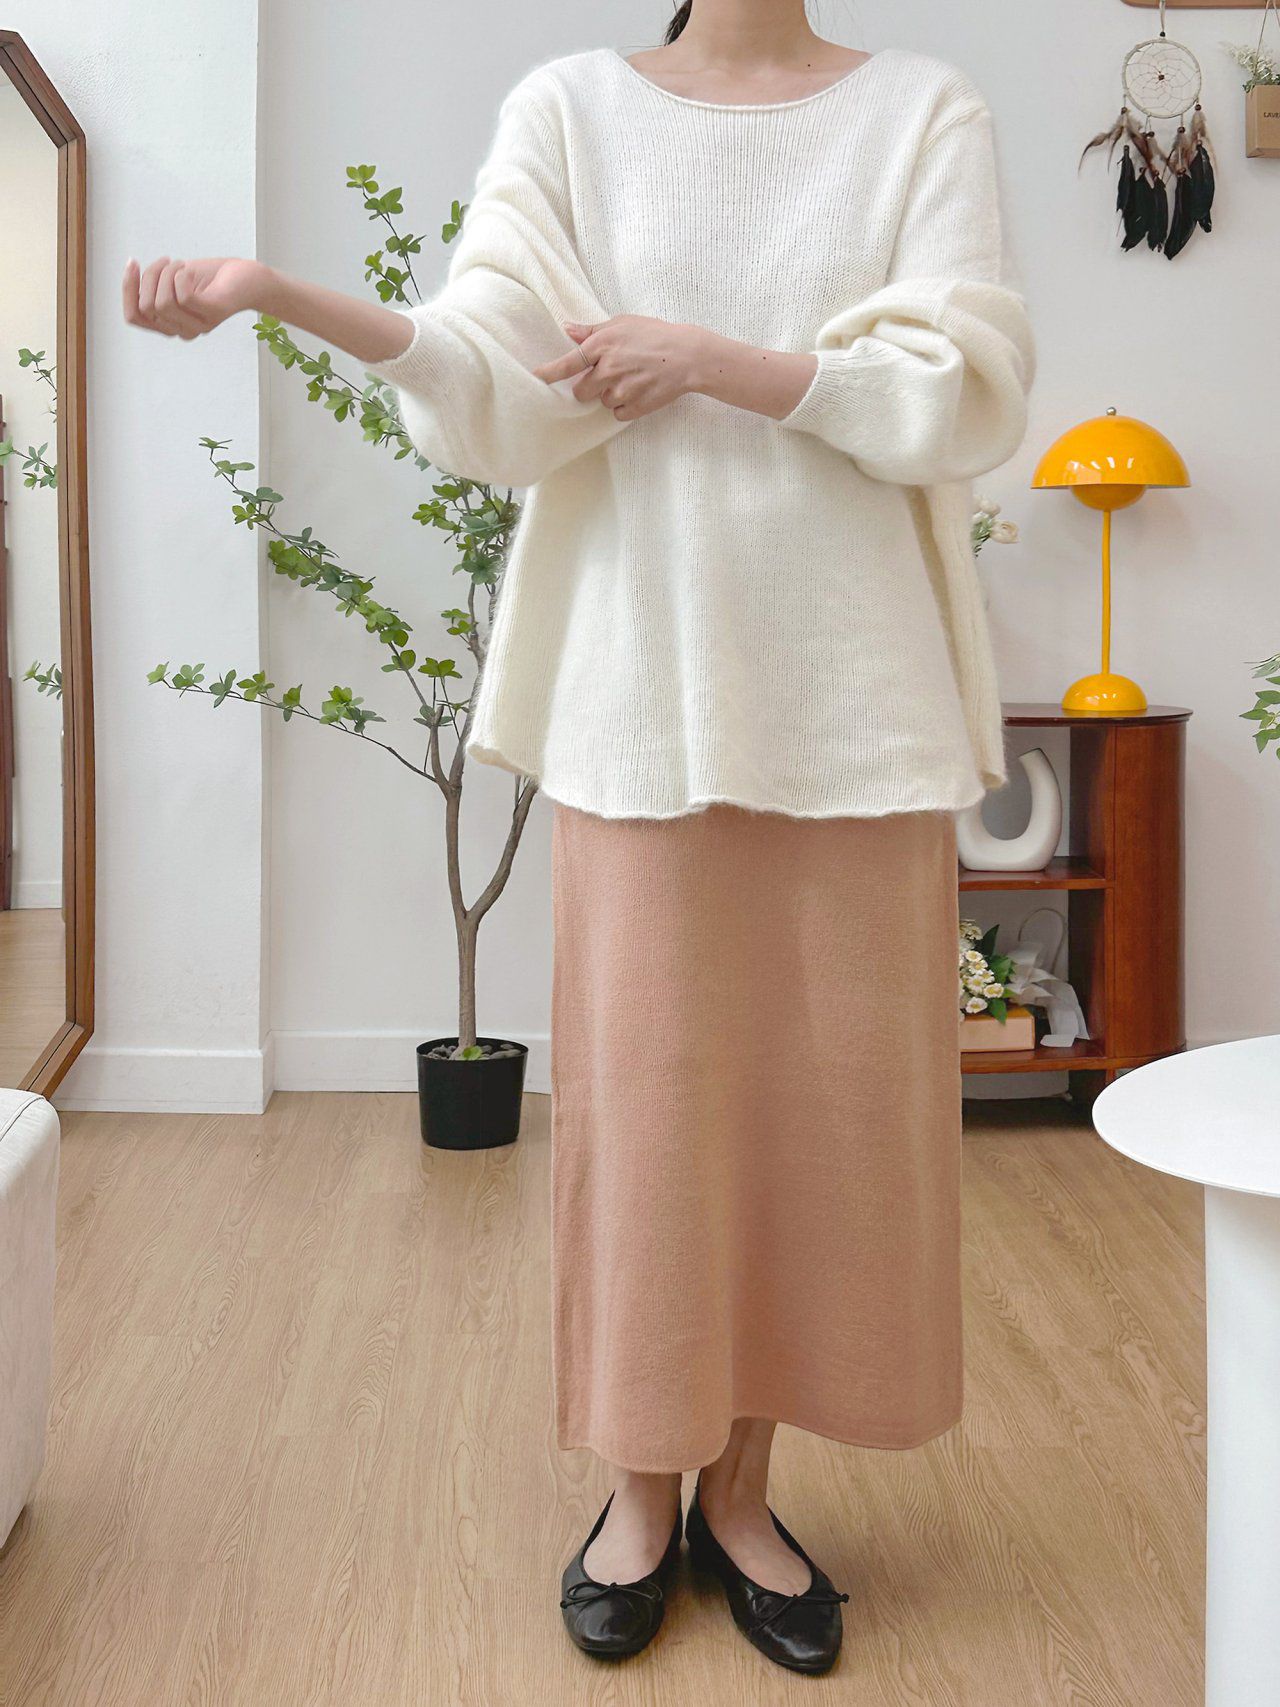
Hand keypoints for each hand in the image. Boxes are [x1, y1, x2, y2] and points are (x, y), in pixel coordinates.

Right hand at [121, 256, 269, 338]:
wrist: (248, 277)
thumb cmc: (211, 278)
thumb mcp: (174, 280)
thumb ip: (154, 287)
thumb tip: (131, 281)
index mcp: (171, 325)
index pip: (134, 317)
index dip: (127, 289)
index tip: (132, 262)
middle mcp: (183, 330)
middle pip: (145, 306)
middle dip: (148, 275)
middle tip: (165, 261)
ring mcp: (199, 325)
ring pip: (161, 303)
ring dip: (165, 274)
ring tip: (180, 264)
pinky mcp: (213, 313)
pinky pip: (182, 297)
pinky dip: (179, 276)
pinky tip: (188, 270)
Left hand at [532, 315, 714, 420]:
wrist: (687, 356)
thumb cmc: (655, 334)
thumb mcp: (622, 323)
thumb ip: (592, 330)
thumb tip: (567, 329)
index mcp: (601, 346)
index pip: (567, 364)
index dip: (548, 373)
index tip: (534, 379)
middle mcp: (607, 370)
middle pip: (581, 391)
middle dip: (589, 387)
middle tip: (608, 375)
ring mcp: (621, 391)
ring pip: (602, 402)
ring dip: (610, 394)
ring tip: (632, 379)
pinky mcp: (634, 407)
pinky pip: (617, 414)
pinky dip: (625, 406)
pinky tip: (639, 391)